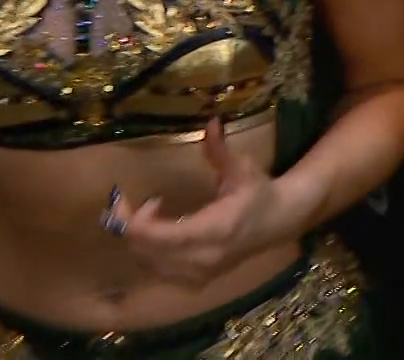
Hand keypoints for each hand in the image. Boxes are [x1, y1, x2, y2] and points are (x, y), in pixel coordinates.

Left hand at [103, 117, 301, 288]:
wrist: (279, 222)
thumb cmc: (258, 192)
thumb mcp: (241, 168)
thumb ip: (220, 150)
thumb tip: (211, 122)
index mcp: (213, 230)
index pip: (158, 236)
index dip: (132, 220)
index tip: (124, 197)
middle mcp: (203, 258)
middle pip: (144, 251)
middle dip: (129, 226)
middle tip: (129, 201)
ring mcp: (199, 274)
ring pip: (148, 263)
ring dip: (139, 238)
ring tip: (151, 212)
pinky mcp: (196, 280)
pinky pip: (158, 270)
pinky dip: (148, 251)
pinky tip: (159, 230)